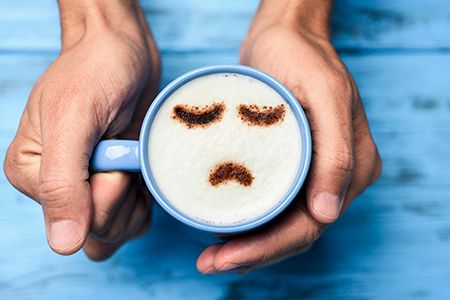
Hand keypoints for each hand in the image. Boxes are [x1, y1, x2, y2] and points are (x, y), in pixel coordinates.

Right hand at [4, 0, 159, 259]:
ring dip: (138, 199)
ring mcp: (90, 188)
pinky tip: (144, 166)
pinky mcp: (117, 184)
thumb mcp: (73, 119)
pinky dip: (148, 199)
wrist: (123, 50)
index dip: (107, 192)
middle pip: (100, 233)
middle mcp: (59, 187)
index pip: (75, 222)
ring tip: (135, 156)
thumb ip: (62, 183)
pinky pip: (135, 218)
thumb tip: (62, 245)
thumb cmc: (95, 71)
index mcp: (32, 176)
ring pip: (119, 232)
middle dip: (124, 196)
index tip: (115, 152)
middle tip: (126, 151)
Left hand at [197, 0, 380, 272]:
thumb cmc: (302, 58)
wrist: (285, 38)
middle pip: (295, 232)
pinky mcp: (294, 165)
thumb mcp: (325, 96)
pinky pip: (274, 204)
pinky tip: (224, 229)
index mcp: (352, 166)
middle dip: (253, 253)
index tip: (227, 258)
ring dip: (249, 245)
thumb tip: (327, 213)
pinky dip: (251, 222)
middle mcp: (336, 177)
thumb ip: (336, 155)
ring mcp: (314, 172)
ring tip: (210, 255)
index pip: (310, 224)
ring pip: (282, 224)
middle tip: (209, 263)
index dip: (269, 248)